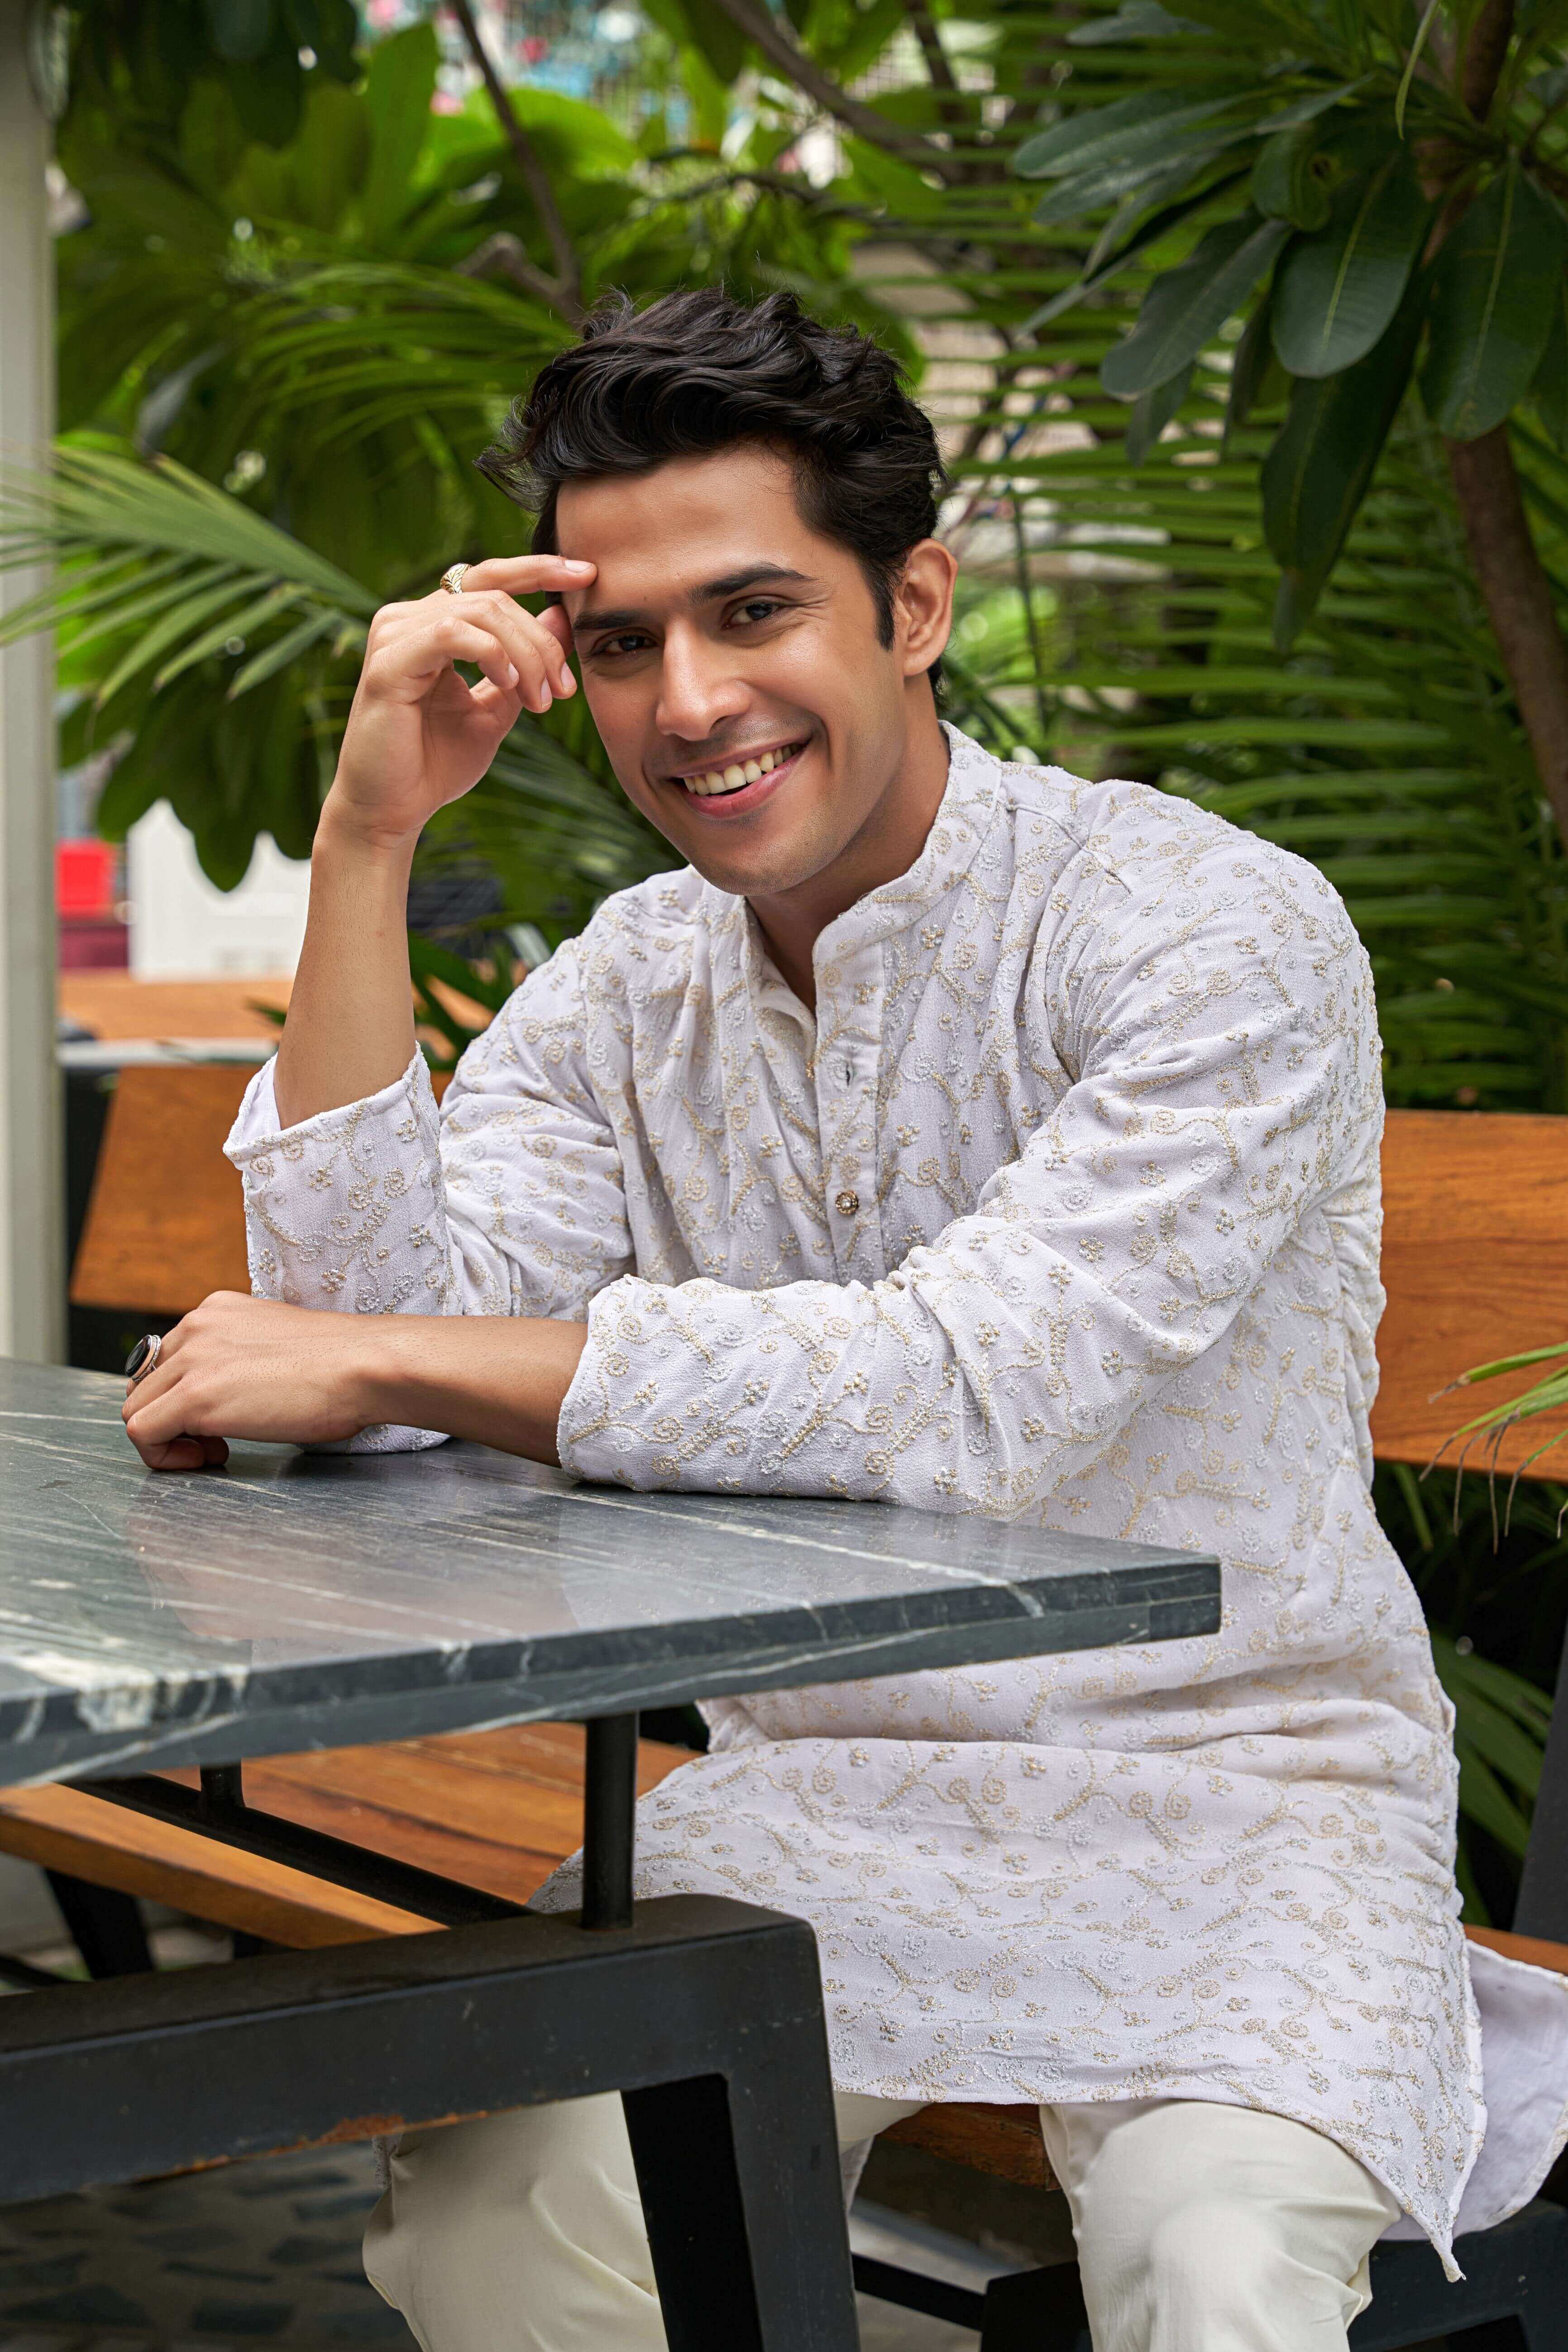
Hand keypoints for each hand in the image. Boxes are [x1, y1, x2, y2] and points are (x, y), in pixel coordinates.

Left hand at [122, 1292, 387, 1470]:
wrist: (365, 1366)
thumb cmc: (343, 1365)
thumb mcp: (278, 1343)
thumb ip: (244, 1357)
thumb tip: (233, 1392)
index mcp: (216, 1311)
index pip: (167, 1358)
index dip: (183, 1396)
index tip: (219, 1418)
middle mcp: (196, 1326)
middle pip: (146, 1384)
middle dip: (172, 1418)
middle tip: (215, 1440)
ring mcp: (192, 1359)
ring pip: (136, 1407)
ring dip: (167, 1437)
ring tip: (213, 1450)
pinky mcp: (194, 1396)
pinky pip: (141, 1432)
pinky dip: (163, 1455)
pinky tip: (208, 1457)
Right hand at [323, 554, 596, 853]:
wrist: (391, 810)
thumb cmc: (436, 764)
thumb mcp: (498, 706)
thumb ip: (525, 663)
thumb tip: (561, 615)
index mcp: (432, 625)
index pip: (490, 579)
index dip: (538, 569)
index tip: (588, 576)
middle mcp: (408, 620)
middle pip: (495, 597)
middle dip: (542, 643)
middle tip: (563, 691)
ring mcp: (394, 636)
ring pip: (481, 611)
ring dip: (525, 654)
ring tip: (539, 701)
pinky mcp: (387, 661)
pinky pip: (450, 633)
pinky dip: (491, 655)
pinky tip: (508, 686)